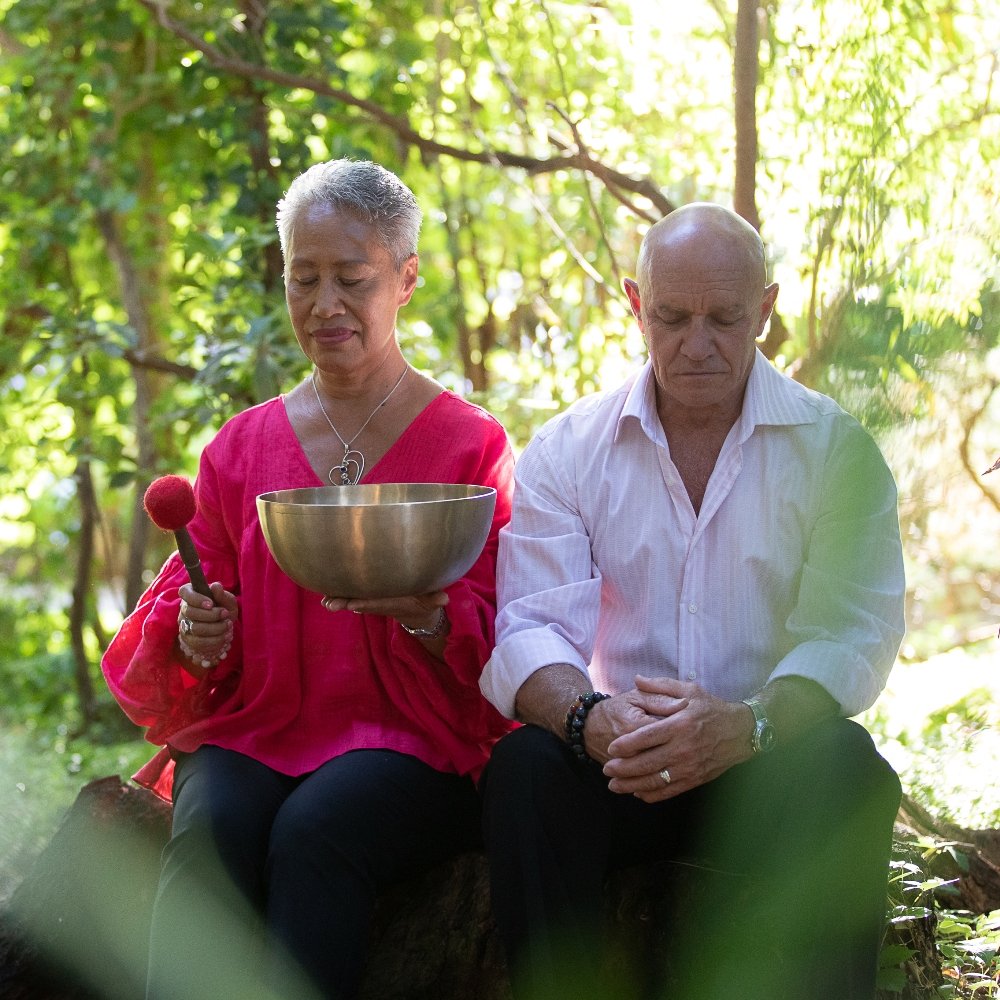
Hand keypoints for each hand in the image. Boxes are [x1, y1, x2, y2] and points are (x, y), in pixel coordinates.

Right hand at [177, 582, 236, 674]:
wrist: (225, 627)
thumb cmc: (224, 609)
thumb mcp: (228, 600)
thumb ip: (222, 594)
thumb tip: (215, 586)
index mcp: (191, 594)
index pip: (184, 592)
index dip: (196, 598)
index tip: (211, 603)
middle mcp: (185, 609)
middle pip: (190, 612)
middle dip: (211, 615)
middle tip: (225, 614)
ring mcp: (185, 625)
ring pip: (196, 628)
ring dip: (216, 628)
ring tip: (228, 625)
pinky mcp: (189, 639)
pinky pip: (199, 642)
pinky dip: (215, 640)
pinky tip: (225, 636)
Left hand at [320, 590, 448, 635]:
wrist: (415, 613)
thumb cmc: (424, 602)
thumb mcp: (432, 601)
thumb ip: (437, 598)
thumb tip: (445, 598)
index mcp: (393, 603)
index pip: (378, 603)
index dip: (366, 603)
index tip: (354, 605)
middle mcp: (378, 602)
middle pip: (359, 603)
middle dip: (345, 603)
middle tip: (329, 604)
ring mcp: (371, 600)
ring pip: (352, 600)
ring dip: (338, 600)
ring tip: (324, 602)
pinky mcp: (366, 595)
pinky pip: (351, 594)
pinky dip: (338, 593)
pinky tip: (323, 593)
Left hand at [601, 675, 752, 801]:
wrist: (740, 732)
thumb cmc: (712, 709)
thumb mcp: (689, 690)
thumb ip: (661, 686)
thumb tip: (637, 679)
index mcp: (679, 725)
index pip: (647, 737)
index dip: (626, 745)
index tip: (611, 749)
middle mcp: (683, 748)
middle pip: (647, 762)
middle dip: (623, 769)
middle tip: (606, 769)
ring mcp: (689, 766)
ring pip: (656, 780)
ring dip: (632, 785)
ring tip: (614, 785)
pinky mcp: (695, 779)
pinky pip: (670, 791)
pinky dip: (652, 794)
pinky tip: (638, 792)